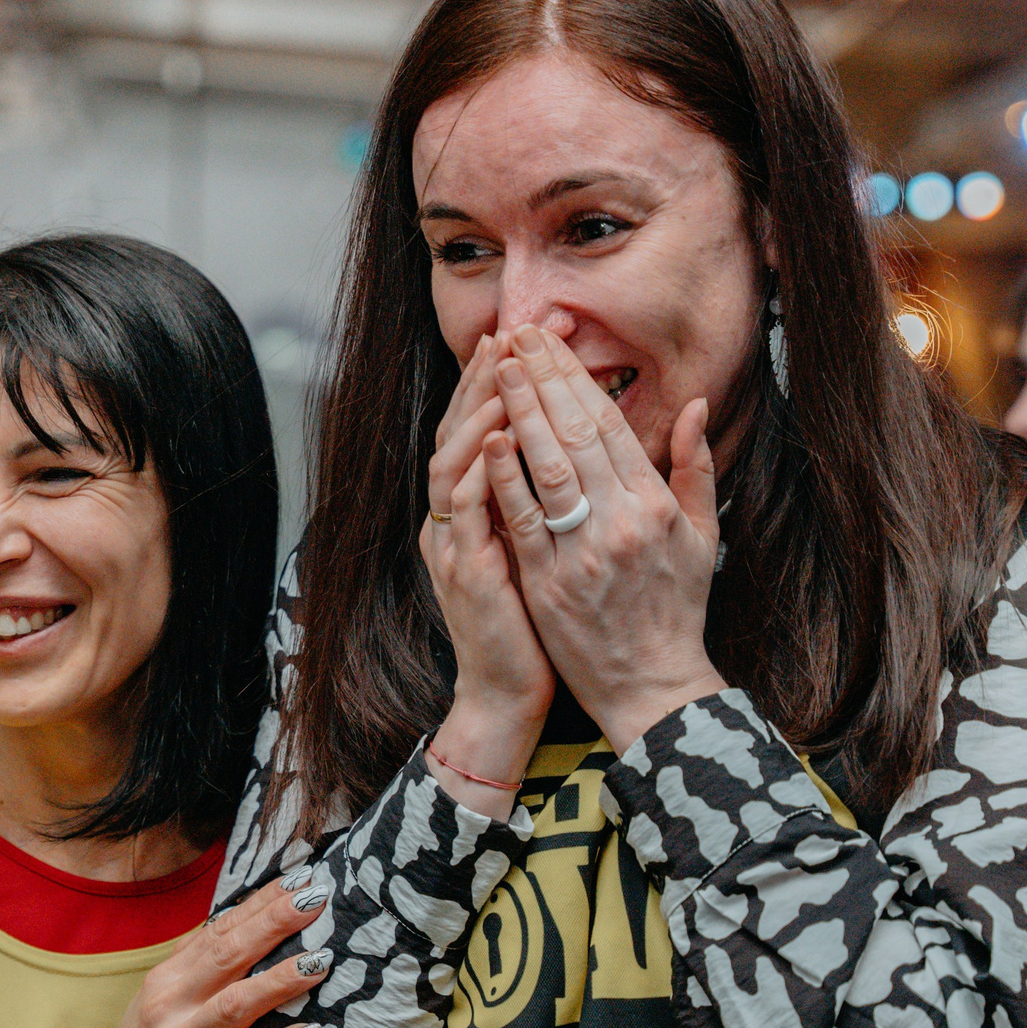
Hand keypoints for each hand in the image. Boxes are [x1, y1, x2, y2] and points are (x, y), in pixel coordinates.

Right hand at [63, 876, 333, 1027]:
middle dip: (275, 922)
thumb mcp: (159, 1008)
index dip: (260, 903)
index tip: (300, 879)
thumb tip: (240, 930)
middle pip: (229, 953)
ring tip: (322, 961)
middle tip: (317, 898)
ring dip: (281, 979)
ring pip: (237, 1002)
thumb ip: (194, 973)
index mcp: (165, 979)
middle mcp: (169, 1002)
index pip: (219, 930)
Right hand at [422, 332, 554, 806]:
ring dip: (476, 410)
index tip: (532, 337)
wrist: (507, 697)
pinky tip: (497, 436)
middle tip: (516, 330)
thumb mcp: (540, 554)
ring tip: (504, 367)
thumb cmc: (534, 628)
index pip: (483, 429)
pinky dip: (478, 469)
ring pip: (453, 459)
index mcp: (475, 512)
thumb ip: (547, 501)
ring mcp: (453, 543)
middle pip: (461, 431)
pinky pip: (464, 509)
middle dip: (489, 378)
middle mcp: (454, 519)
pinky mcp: (464, 571)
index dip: (503, 382)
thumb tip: (573, 452)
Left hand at [481, 325, 726, 751]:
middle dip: (543, 378)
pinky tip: (489, 439)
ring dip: (520, 412)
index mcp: (656, 506)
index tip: (550, 342)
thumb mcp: (702, 537)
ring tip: (497, 368)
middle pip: (576, 435)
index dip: (577, 377)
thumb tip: (696, 406)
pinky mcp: (548, 583)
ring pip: (548, 468)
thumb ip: (694, 468)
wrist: (652, 686)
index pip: (609, 425)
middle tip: (517, 335)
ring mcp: (583, 553)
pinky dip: (504, 477)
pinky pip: (523, 520)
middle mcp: (622, 523)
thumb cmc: (675, 608)